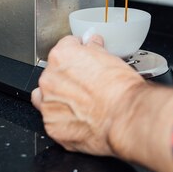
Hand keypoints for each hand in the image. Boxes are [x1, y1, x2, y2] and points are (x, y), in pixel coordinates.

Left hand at [31, 35, 144, 155]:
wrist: (124, 117)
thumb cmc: (120, 89)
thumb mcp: (110, 58)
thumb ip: (94, 49)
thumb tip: (93, 45)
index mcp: (61, 56)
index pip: (65, 46)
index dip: (78, 51)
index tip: (83, 56)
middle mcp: (49, 79)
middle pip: (53, 72)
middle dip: (68, 76)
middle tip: (87, 84)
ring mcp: (48, 104)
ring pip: (47, 97)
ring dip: (60, 98)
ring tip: (81, 103)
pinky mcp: (52, 126)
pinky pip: (53, 119)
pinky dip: (64, 119)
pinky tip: (80, 118)